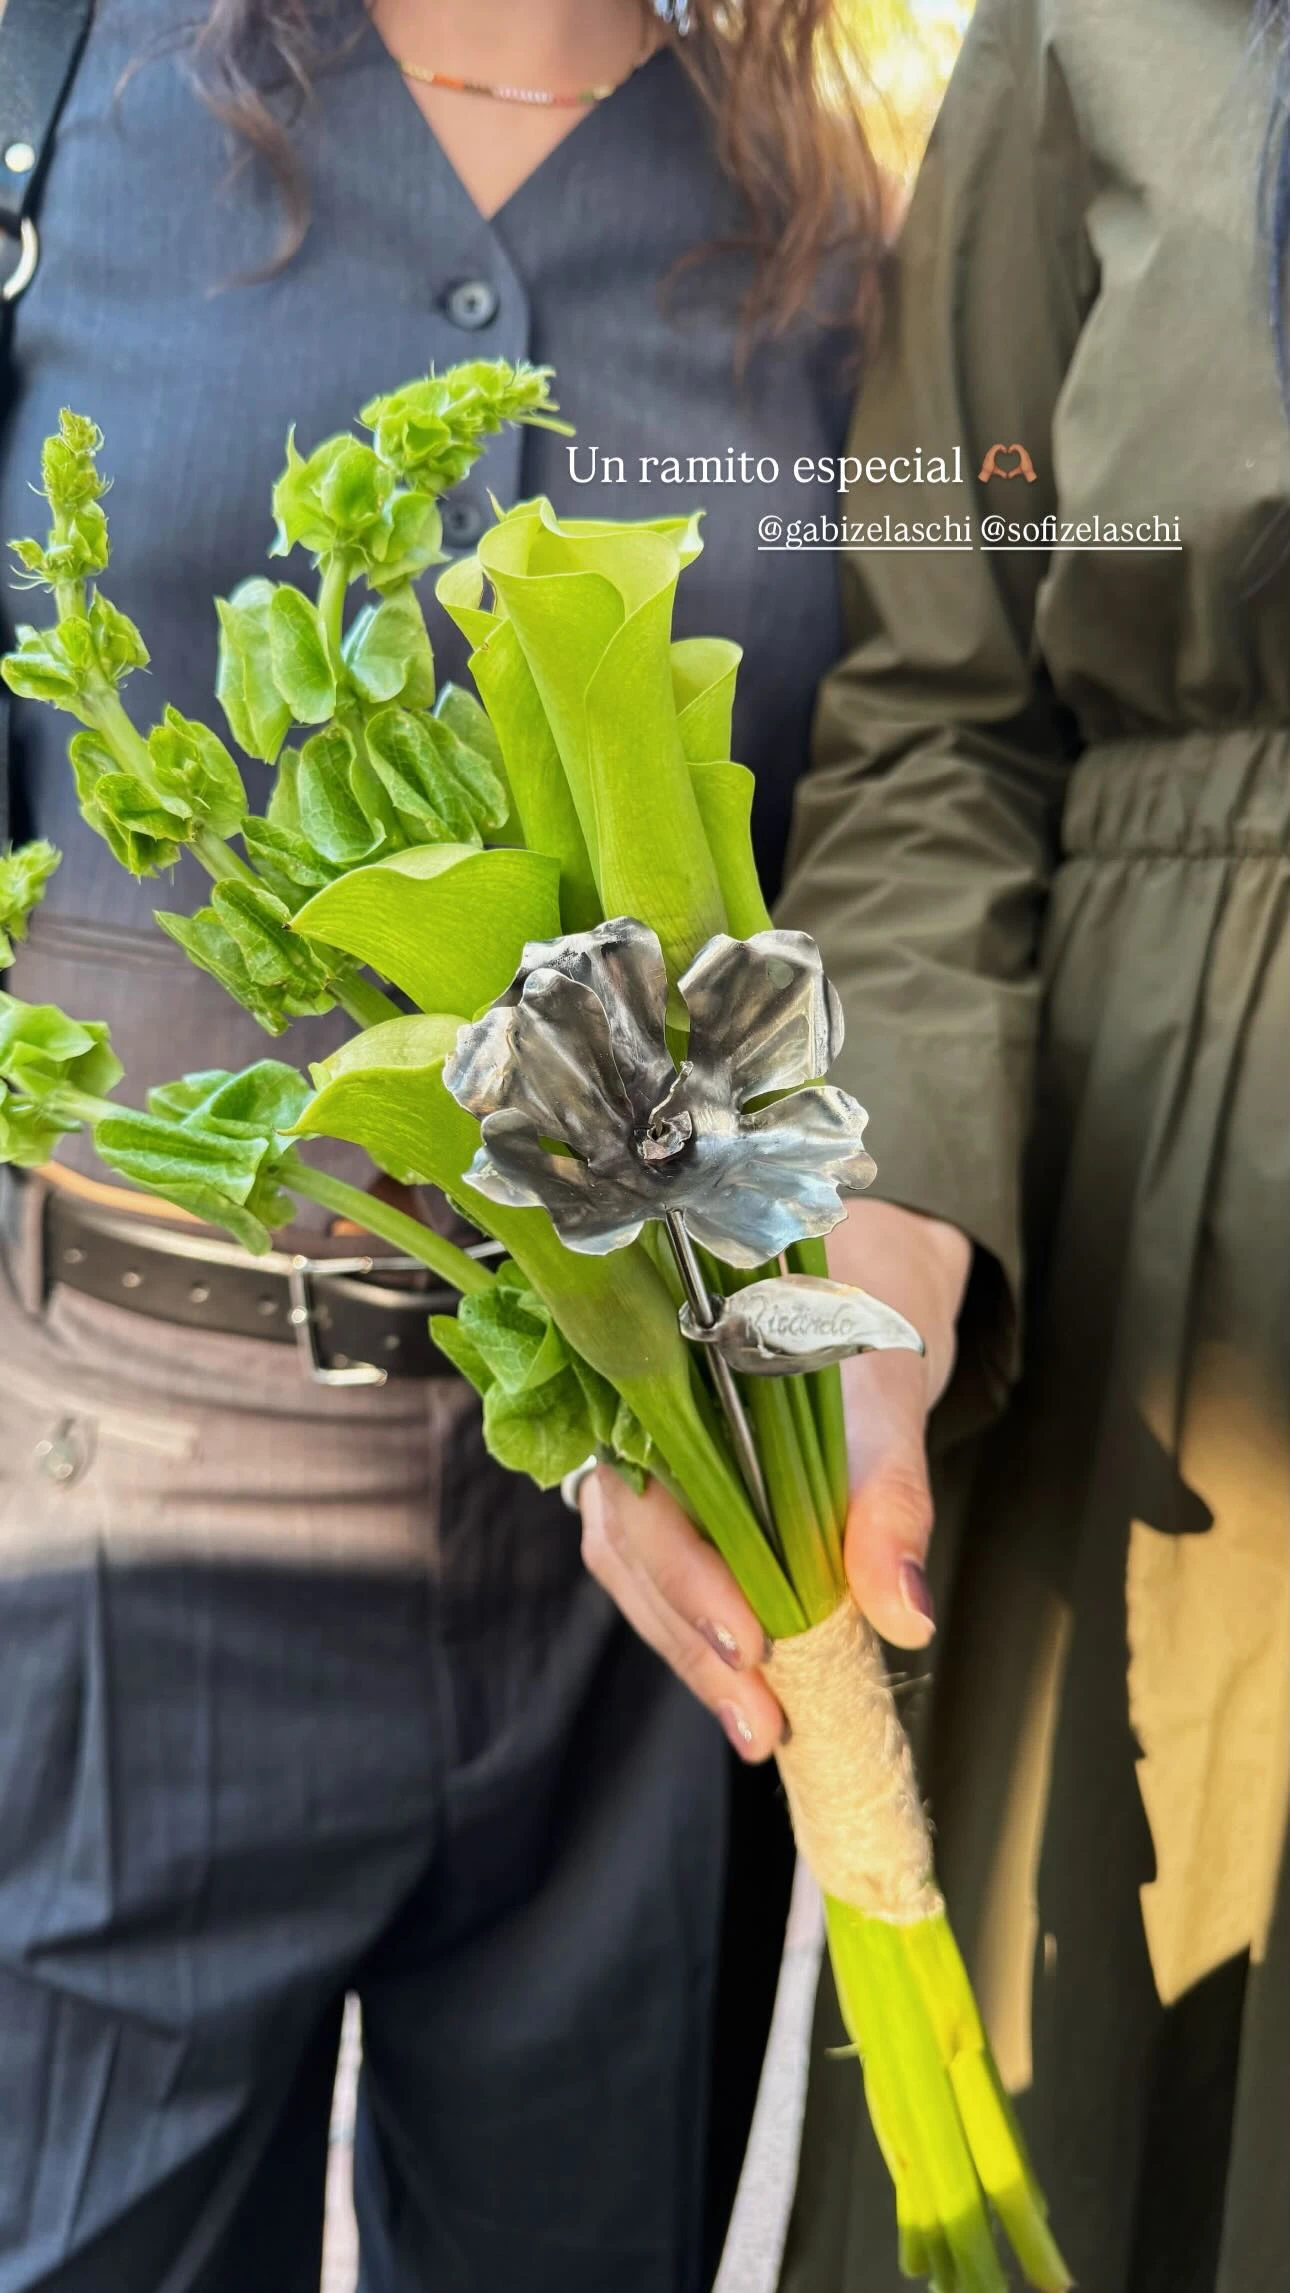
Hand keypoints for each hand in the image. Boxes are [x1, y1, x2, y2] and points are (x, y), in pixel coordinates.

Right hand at [579, 1199, 971, 1759]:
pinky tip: (748, 1691)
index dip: (686, 1577)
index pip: (647, 1494)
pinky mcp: (672, 1509)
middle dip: (693, 1643)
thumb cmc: (859, 1322)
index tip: (748, 1641)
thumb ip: (890, 1499)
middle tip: (759, 1719)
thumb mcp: (887, 1398)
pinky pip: (668, 1579)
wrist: (857, 1285)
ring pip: (640, 1577)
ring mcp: (643, 1471)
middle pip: (632, 1552)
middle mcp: (630, 1425)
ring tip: (760, 1727)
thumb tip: (902, 1613)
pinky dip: (705, 1637)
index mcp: (659, 1374)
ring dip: (693, 1658)